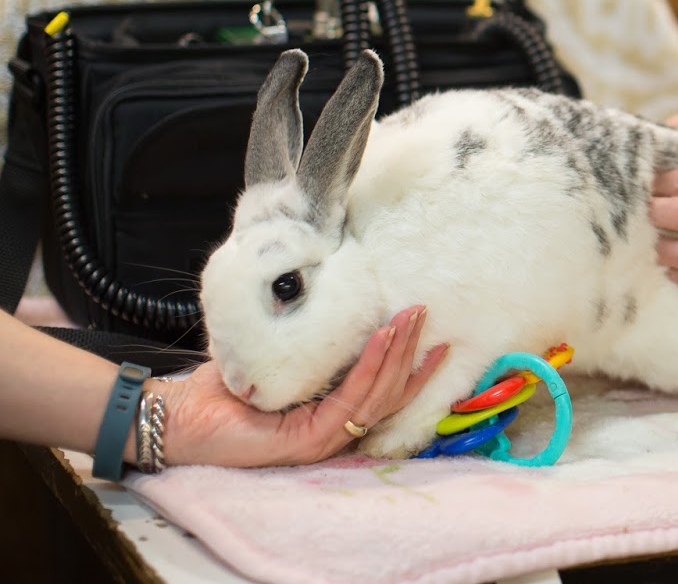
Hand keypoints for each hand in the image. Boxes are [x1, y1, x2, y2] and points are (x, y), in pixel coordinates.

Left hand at [160, 305, 446, 467]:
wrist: (176, 416)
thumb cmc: (218, 391)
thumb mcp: (272, 362)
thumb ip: (303, 348)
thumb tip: (326, 303)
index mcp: (326, 417)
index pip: (382, 393)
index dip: (412, 368)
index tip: (435, 339)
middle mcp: (331, 433)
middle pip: (389, 393)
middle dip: (410, 351)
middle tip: (424, 313)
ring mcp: (322, 440)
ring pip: (377, 395)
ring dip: (397, 353)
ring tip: (410, 319)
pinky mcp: (307, 440)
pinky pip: (350, 397)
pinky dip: (369, 365)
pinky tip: (380, 337)